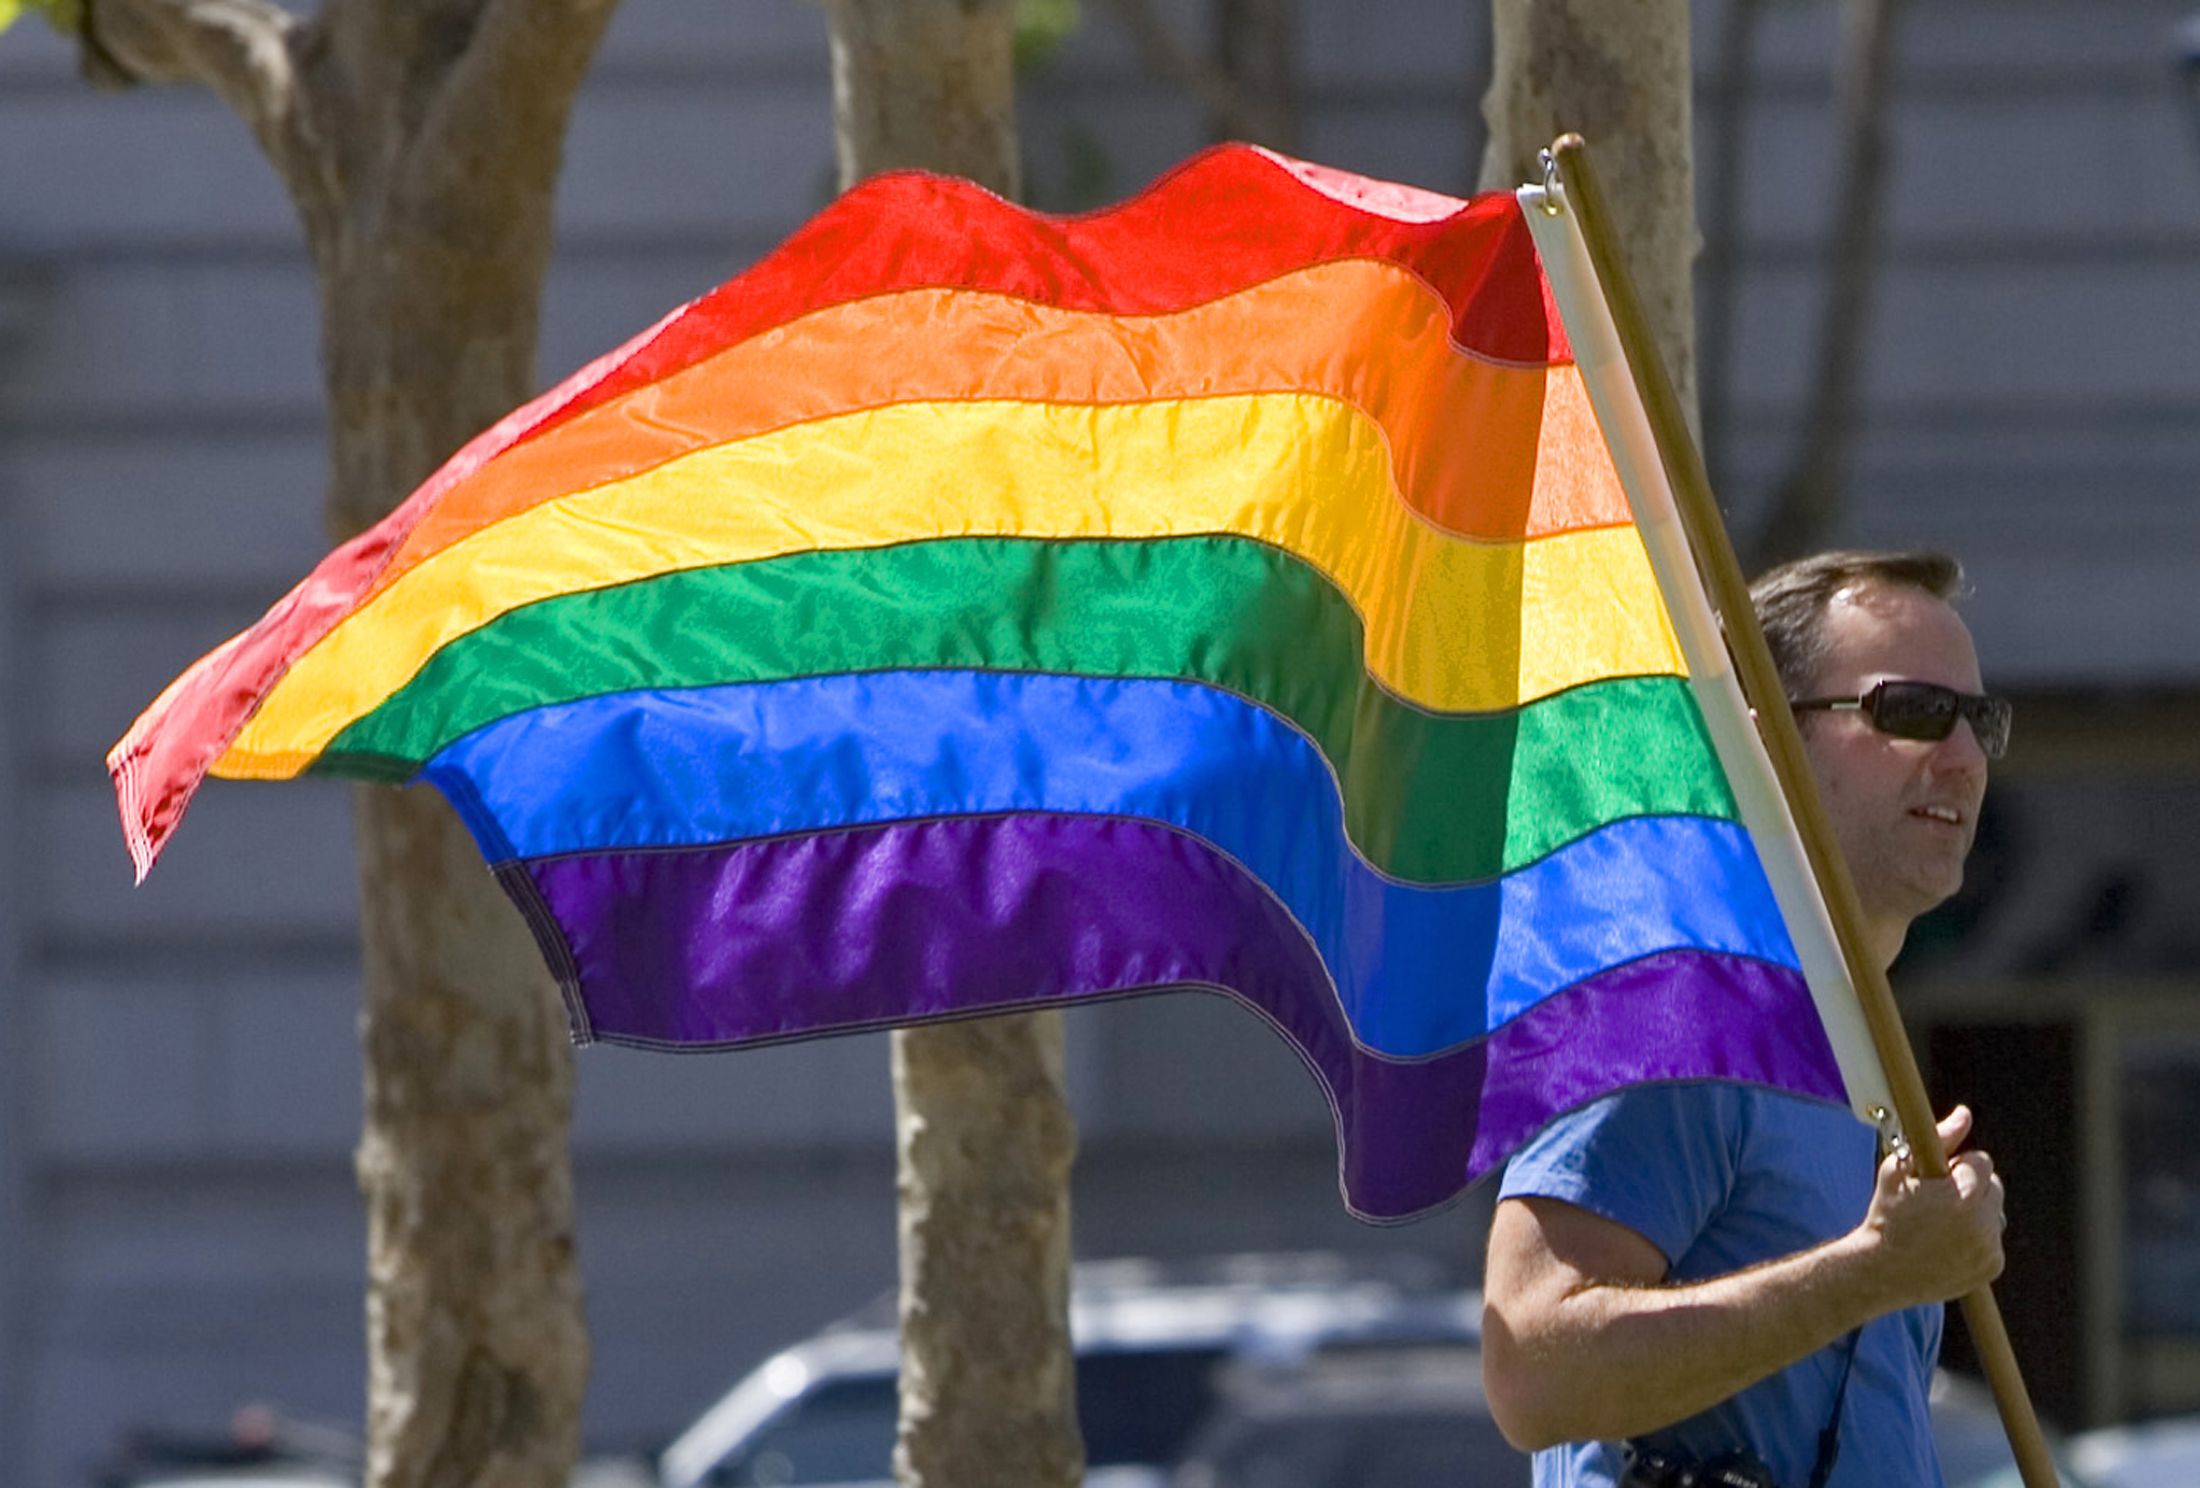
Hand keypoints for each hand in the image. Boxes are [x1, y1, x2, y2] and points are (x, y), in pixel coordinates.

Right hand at [1855, 1105, 2005, 1309]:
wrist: (1881, 1271)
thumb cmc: (1886, 1214)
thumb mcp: (1900, 1170)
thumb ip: (1939, 1139)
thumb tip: (1965, 1114)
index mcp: (1961, 1195)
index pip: (1981, 1161)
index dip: (1957, 1165)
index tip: (1937, 1178)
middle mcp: (1982, 1223)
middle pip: (1993, 1185)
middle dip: (1971, 1187)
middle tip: (1939, 1199)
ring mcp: (1990, 1247)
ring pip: (1995, 1213)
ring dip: (1977, 1212)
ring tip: (1943, 1223)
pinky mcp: (1992, 1266)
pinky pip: (1993, 1239)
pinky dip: (1978, 1237)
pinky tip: (1949, 1242)